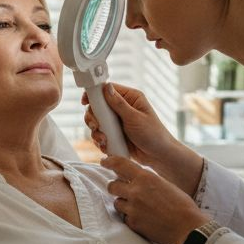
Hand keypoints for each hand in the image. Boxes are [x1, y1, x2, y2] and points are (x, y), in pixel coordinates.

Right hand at [84, 83, 203, 193]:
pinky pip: (101, 134)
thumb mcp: (135, 117)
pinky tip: (106, 146)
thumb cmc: (153, 134)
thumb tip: (106, 86)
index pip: (107, 90)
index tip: (85, 101)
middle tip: (95, 125)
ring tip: (103, 140)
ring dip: (96, 131)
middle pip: (98, 106)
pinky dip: (100, 140)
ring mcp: (118, 122)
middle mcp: (122, 108)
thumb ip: (119, 103)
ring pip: (97, 122)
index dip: (94, 94)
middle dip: (93, 117)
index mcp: (130, 98)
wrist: (159, 156)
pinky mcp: (115, 135)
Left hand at [103, 156, 207, 243]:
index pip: (120, 164)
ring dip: (124, 204)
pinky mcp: (133, 223)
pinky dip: (131, 218)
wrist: (187, 227)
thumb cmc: (182, 205)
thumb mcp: (165, 184)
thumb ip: (148, 181)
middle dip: (115, 187)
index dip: (109, 161)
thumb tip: (137, 180)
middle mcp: (136, 192)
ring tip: (138, 207)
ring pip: (117, 203)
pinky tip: (143, 219)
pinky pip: (125, 218)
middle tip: (122, 190)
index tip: (104, 161)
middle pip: (112, 186)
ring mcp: (133, 209)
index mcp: (146, 178)